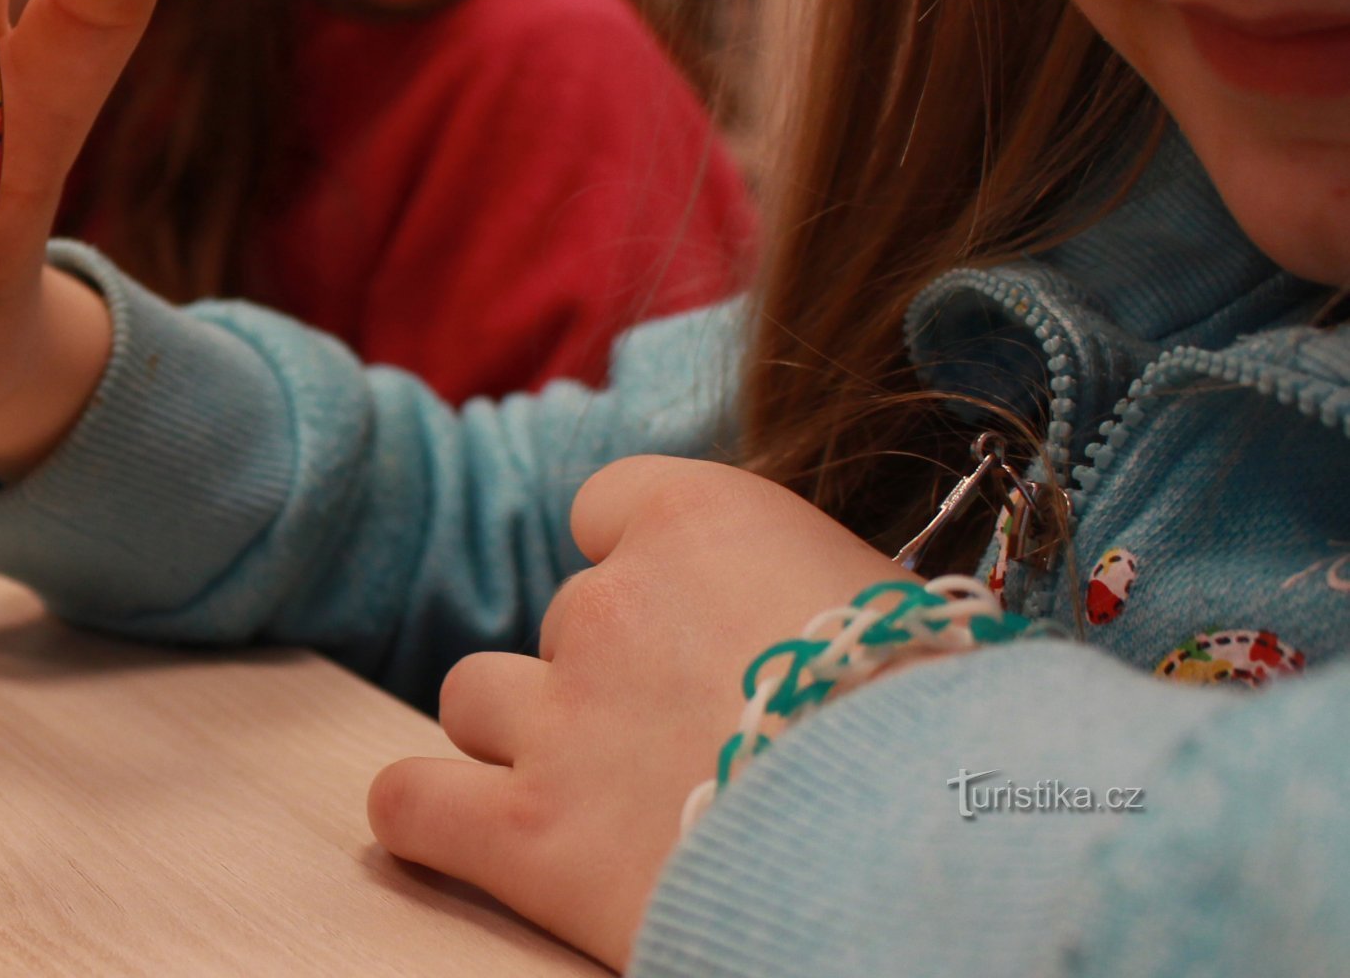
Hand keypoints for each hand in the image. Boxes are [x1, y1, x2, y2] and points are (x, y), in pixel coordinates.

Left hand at [367, 457, 908, 968]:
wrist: (928, 856)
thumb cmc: (950, 737)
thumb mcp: (899, 617)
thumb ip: (810, 598)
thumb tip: (815, 632)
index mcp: (702, 521)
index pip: (610, 505)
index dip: (640, 565)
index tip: (690, 620)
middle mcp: (612, 603)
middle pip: (567, 619)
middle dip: (611, 676)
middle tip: (691, 746)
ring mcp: (560, 717)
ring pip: (477, 698)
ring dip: (520, 739)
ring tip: (594, 798)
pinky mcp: (529, 834)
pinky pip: (412, 802)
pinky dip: (424, 817)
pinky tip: (463, 835)